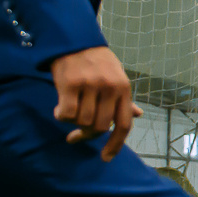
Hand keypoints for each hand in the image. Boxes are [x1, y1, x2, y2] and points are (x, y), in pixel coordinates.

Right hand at [53, 46, 143, 160]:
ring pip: (82, 122)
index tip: (105, 157)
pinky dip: (61, 115)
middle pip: (100, 127)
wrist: (74, 39)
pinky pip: (66, 113)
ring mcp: (91, 85)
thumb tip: (138, 114)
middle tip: (75, 135)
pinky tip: (59, 108)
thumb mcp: (116, 76)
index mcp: (124, 88)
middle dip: (87, 135)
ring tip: (69, 111)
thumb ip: (124, 98)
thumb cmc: (96, 61)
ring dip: (73, 123)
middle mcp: (110, 88)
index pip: (124, 124)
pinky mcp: (71, 84)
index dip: (115, 144)